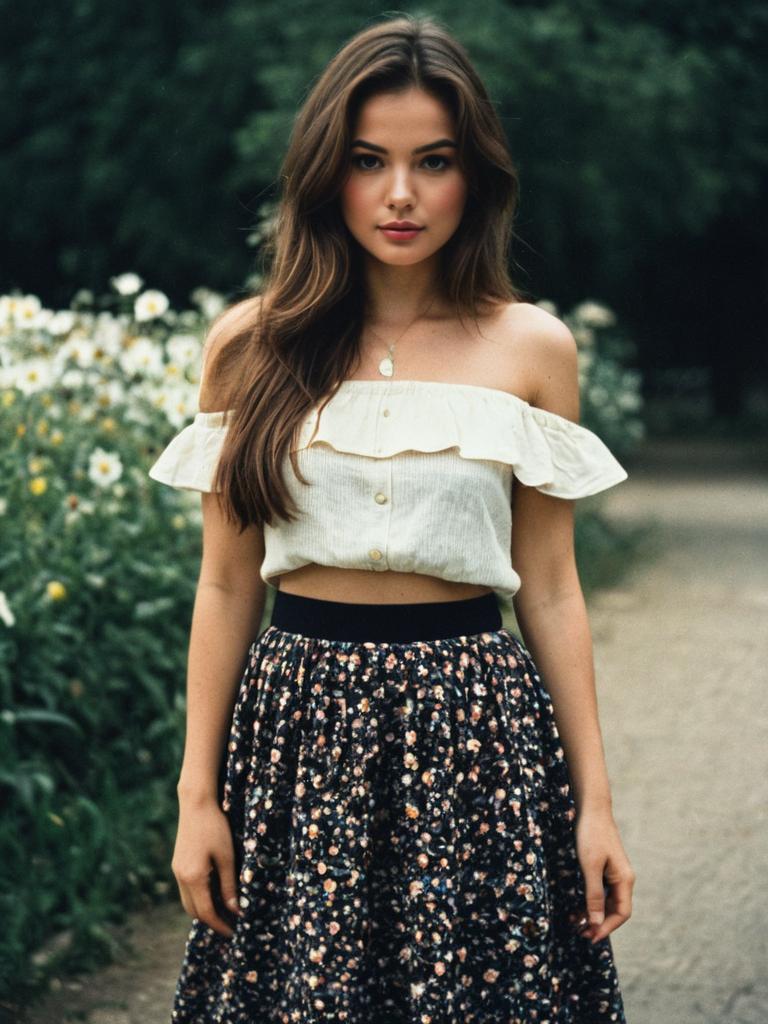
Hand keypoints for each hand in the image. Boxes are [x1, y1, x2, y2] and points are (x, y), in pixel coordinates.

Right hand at [171, 794, 243, 937]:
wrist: (196, 803)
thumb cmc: (215, 827)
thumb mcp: (227, 857)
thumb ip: (229, 885)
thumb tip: (236, 910)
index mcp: (193, 878)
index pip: (206, 912)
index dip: (220, 925)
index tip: (234, 932)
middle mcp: (181, 877)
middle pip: (194, 911)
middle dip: (211, 921)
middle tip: (231, 926)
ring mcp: (177, 870)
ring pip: (188, 901)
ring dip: (204, 910)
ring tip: (224, 912)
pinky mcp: (178, 863)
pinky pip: (186, 889)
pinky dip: (199, 897)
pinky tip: (214, 893)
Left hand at [574, 806, 634, 944]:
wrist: (592, 809)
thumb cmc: (591, 835)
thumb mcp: (590, 867)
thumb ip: (593, 895)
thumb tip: (595, 922)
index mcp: (624, 880)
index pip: (622, 913)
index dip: (606, 927)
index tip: (589, 937)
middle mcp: (623, 879)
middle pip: (614, 910)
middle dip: (598, 923)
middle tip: (579, 933)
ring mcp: (614, 873)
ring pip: (606, 902)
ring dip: (592, 914)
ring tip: (574, 923)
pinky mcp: (605, 868)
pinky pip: (600, 891)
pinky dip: (590, 901)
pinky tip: (576, 907)